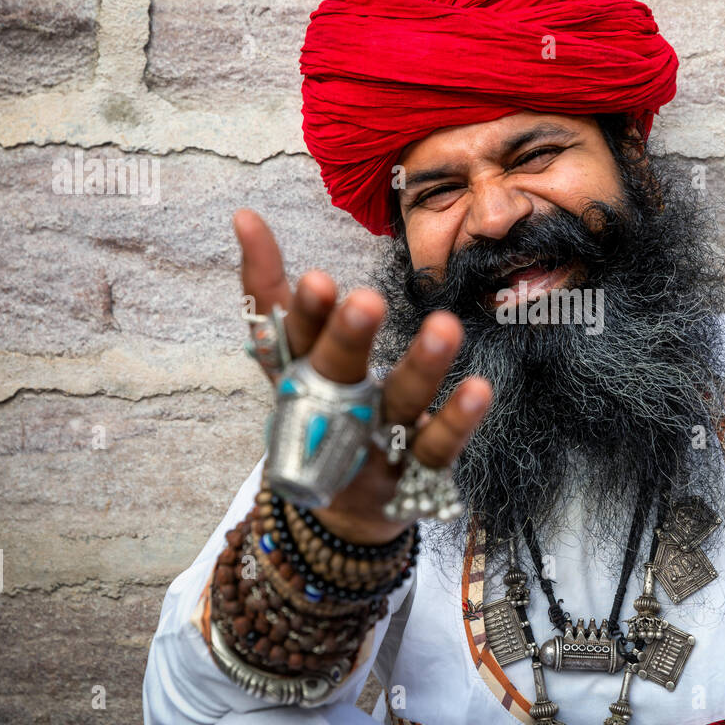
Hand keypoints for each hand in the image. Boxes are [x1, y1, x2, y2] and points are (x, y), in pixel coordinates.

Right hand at [234, 209, 491, 544]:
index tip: (319, 280)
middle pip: (338, 373)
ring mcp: (375, 446)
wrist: (342, 508)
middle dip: (350, 339)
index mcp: (302, 375)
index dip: (305, 313)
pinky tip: (479, 389)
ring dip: (421, 368)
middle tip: (366, 301)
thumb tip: (245, 215)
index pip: (297, 339)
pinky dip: (456, 422)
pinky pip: (437, 448)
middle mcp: (334, 410)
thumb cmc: (320, 410)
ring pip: (399, 405)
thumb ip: (269, 287)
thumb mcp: (291, 353)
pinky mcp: (415, 476)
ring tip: (444, 326)